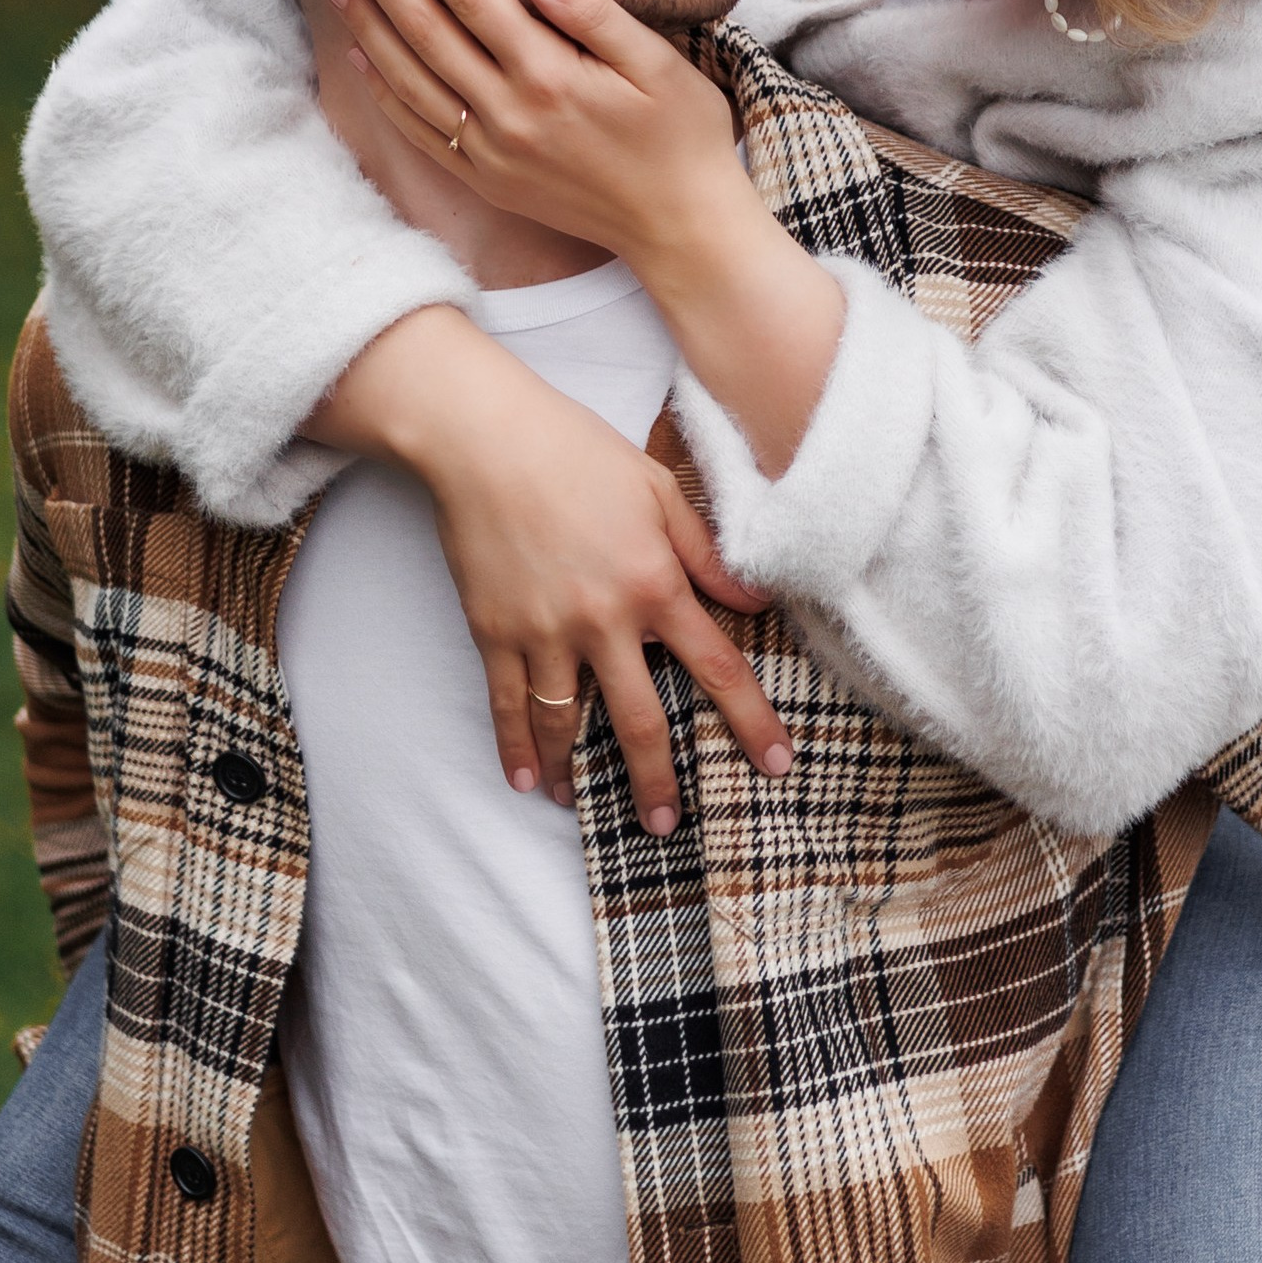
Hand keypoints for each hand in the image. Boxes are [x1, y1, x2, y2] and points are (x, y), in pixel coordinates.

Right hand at [310, 307, 787, 830]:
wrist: (485, 438)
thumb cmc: (578, 452)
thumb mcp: (661, 489)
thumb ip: (708, 552)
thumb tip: (758, 602)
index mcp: (655, 583)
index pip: (717, 667)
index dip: (752, 721)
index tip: (776, 766)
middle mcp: (604, 619)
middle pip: (641, 719)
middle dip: (657, 779)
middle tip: (666, 823)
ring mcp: (545, 631)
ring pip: (567, 723)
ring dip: (578, 773)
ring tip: (584, 806)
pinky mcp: (494, 631)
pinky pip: (507, 705)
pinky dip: (516, 747)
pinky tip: (527, 779)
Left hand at [317, 0, 744, 260]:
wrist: (682, 229)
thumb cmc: (683, 137)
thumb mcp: (660, 66)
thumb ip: (594, 13)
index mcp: (550, 77)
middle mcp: (508, 115)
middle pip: (424, 29)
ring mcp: (491, 153)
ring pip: (409, 79)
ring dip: (366, 25)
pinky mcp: (488, 180)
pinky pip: (420, 132)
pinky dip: (384, 93)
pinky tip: (363, 56)